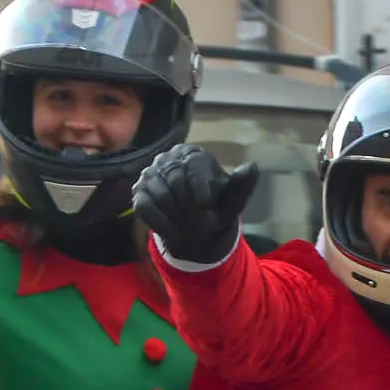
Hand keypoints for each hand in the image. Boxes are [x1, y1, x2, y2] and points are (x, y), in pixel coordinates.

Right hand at [133, 144, 259, 265]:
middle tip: (203, 227)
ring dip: (178, 219)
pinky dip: (162, 225)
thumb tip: (251, 167)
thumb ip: (242, 185)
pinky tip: (176, 235)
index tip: (206, 203)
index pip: (193, 161)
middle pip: (176, 179)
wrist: (197, 231)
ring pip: (161, 195)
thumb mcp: (234, 200)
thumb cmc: (216, 209)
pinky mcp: (139, 193)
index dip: (199, 181)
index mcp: (193, 154)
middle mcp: (168, 159)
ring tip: (191, 231)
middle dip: (191, 207)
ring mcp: (150, 175)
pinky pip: (146, 208)